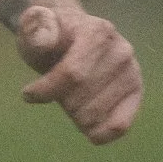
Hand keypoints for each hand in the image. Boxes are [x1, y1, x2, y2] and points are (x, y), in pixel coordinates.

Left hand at [16, 4, 142, 143]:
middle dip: (60, 100)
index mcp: (97, 31)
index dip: (46, 90)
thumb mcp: (34, 27)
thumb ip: (34, 28)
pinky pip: (121, 124)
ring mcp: (132, 72)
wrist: (70, 38)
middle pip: (81, 96)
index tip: (27, 95)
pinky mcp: (135, 92)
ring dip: (74, 115)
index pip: (72, 74)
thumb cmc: (50, 36)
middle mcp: (121, 50)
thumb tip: (42, 39)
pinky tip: (89, 134)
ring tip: (69, 99)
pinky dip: (102, 134)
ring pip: (95, 114)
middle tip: (55, 91)